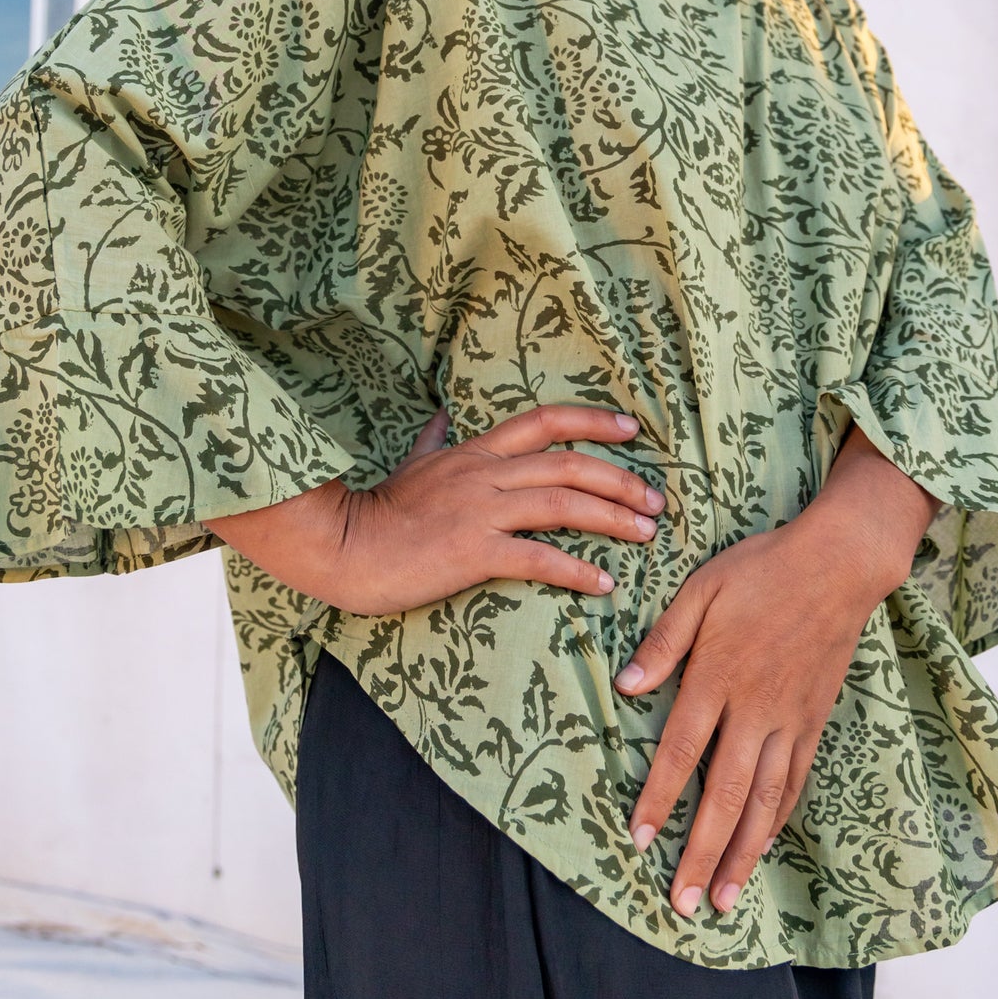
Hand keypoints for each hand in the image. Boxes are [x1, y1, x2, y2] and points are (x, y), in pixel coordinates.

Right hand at [204, 403, 665, 614]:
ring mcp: (480, 510)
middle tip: (657, 500)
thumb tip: (442, 414)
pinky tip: (602, 584)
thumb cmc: (374, 511)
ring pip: (562, 503)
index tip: (632, 428)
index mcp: (474, 452)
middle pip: (570, 465)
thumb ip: (432, 440)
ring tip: (646, 535)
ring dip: (612, 518)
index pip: (545, 422)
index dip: (593, 421)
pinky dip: (575, 569)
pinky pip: (537, 558)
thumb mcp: (410, 463)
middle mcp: (485, 474)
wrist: (341, 546)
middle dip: (621, 480)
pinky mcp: (472, 551)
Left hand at [614, 424, 935, 920]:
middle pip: (725, 794)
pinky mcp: (815, 719)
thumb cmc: (762, 569)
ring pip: (765, 800)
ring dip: (743, 853)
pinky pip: (796, 779)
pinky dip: (778, 818)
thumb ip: (664, 641)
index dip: (659, 798)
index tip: (639, 839)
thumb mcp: (701, 589)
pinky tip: (764, 845)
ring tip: (724, 897)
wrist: (838, 563)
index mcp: (718, 675)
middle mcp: (755, 708)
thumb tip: (627, 686)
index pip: (681, 750)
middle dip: (702, 853)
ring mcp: (790, 719)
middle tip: (683, 904)